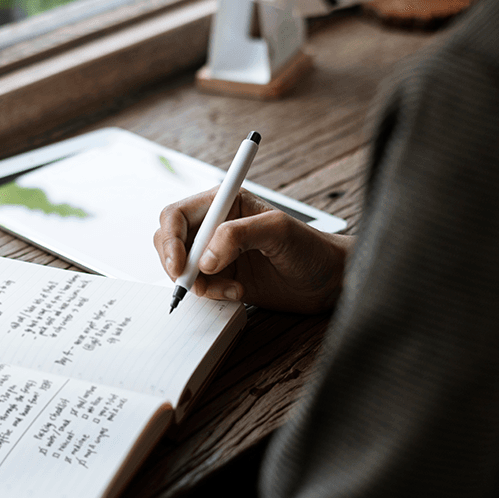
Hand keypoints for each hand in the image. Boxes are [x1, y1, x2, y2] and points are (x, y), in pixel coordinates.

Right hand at [154, 188, 352, 312]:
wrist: (328, 280)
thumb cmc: (311, 248)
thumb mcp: (277, 231)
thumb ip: (238, 236)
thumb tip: (205, 258)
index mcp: (225, 203)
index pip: (177, 215)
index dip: (170, 239)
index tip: (180, 265)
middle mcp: (215, 225)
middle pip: (170, 240)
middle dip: (177, 264)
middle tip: (194, 284)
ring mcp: (216, 253)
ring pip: (181, 267)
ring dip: (198, 283)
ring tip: (230, 288)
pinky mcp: (222, 277)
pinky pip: (198, 286)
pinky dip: (210, 294)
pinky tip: (236, 292)